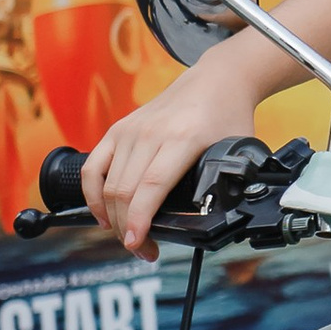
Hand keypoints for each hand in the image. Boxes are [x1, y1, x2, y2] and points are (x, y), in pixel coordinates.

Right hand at [83, 51, 263, 256]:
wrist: (215, 79)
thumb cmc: (227, 116)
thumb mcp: (237, 151)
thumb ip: (231, 184)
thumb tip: (225, 222)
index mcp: (182, 138)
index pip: (151, 186)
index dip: (140, 220)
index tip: (139, 244)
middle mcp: (151, 133)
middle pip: (125, 191)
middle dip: (129, 229)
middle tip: (144, 250)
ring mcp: (131, 130)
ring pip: (108, 185)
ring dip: (114, 219)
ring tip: (130, 238)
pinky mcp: (118, 130)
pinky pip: (94, 167)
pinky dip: (93, 195)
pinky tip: (104, 216)